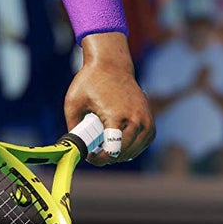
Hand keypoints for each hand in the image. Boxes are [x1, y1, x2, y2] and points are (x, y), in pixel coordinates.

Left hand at [63, 33, 153, 164]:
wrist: (111, 65)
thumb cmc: (91, 82)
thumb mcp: (74, 103)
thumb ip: (73, 127)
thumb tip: (74, 148)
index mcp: (116, 115)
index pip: (113, 149)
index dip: (99, 159)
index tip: (90, 156)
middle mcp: (135, 118)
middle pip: (124, 152)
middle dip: (108, 157)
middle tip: (95, 155)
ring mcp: (145, 117)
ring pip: (136, 149)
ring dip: (122, 154)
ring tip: (107, 149)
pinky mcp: (150, 117)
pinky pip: (146, 140)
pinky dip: (135, 146)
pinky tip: (122, 145)